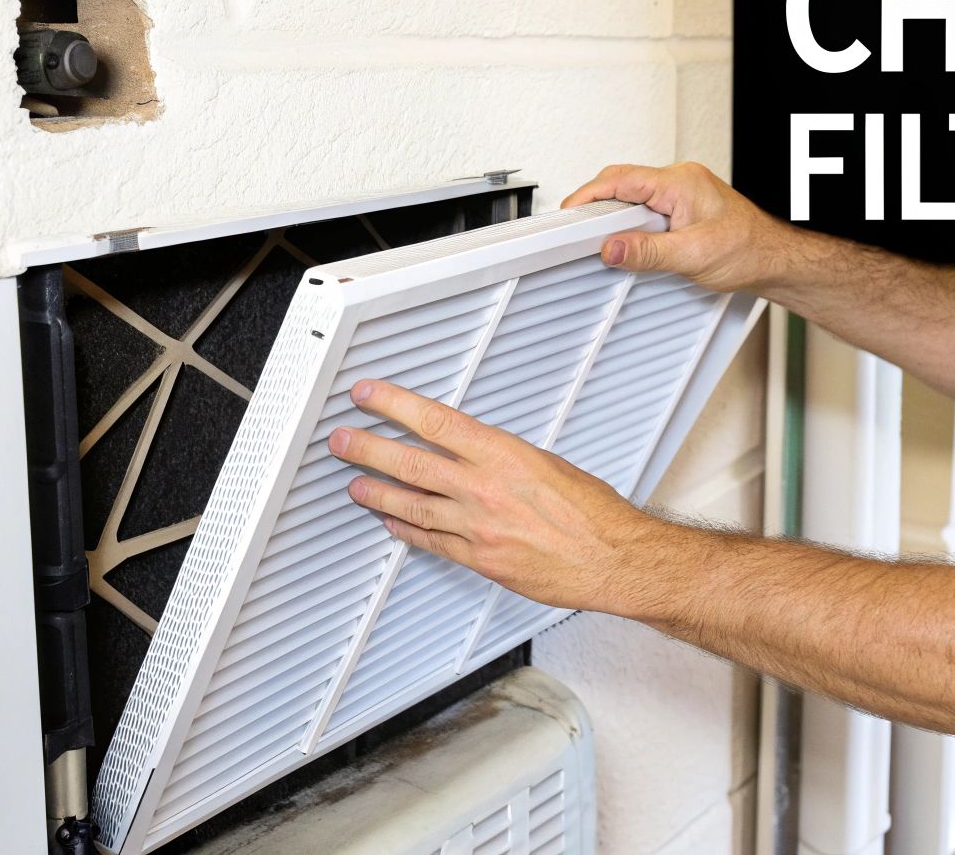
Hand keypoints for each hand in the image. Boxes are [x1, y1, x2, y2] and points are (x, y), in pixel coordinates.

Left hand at [326, 379, 670, 610]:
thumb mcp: (549, 464)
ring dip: (377, 492)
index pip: (434, 421)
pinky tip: (391, 521)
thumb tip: (478, 452)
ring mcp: (478, 527)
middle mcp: (484, 489)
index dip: (393, 405)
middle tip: (342, 441)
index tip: (368, 396)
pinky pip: (432, 542)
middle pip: (411, 463)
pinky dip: (406, 530)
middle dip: (368, 449)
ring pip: (412, 505)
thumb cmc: (593, 513)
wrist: (611, 558)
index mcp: (503, 455)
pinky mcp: (481, 559)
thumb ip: (505, 458)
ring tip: (355, 483)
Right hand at [562, 161, 790, 292]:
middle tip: (578, 231)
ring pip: (633, 196)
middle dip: (597, 206)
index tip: (568, 214)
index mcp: (680, 182)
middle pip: (621, 183)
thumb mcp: (692, 255)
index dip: (588, 195)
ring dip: (616, 216)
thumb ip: (648, 253)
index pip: (620, 179)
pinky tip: (631, 242)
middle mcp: (680, 180)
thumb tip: (612, 248)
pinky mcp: (683, 206)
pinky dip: (631, 222)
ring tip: (605, 241)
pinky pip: (646, 206)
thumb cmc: (749, 250)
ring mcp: (682, 191)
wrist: (775, 259)